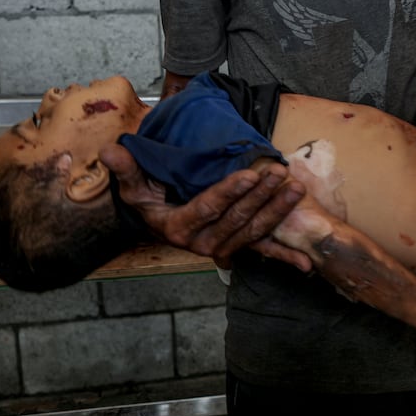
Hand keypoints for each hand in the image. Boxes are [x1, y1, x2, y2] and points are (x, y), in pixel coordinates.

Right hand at [102, 142, 310, 272]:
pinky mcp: (235, 248)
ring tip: (295, 189)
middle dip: (260, 195)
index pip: (208, 208)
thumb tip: (110, 151)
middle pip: (236, 219)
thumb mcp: (132, 186)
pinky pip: (261, 252)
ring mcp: (221, 247)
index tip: (250, 174)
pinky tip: (305, 264)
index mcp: (179, 228)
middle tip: (280, 172)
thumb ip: (126, 169)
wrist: (157, 223)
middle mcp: (202, 243)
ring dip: (277, 211)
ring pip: (253, 231)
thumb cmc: (147, 200)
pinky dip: (284, 258)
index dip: (230, 192)